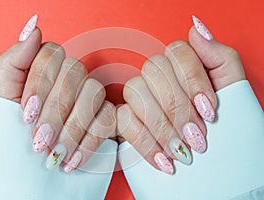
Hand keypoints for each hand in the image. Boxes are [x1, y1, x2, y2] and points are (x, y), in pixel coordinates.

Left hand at [0, 15, 115, 171]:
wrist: (35, 158)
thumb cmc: (20, 127)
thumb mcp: (7, 97)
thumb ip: (12, 62)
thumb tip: (33, 31)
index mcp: (49, 65)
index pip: (51, 54)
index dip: (38, 83)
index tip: (27, 113)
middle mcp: (73, 73)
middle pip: (73, 73)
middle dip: (54, 110)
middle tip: (39, 139)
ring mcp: (94, 91)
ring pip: (92, 93)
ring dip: (72, 127)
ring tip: (54, 152)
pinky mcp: (109, 113)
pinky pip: (107, 119)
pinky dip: (88, 142)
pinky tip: (72, 159)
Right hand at [117, 16, 244, 173]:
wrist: (213, 163)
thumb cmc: (223, 124)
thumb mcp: (230, 89)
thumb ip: (220, 56)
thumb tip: (196, 29)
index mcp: (181, 64)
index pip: (177, 51)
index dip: (193, 80)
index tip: (209, 110)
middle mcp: (155, 74)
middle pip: (153, 69)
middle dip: (178, 106)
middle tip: (197, 135)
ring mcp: (136, 94)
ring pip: (135, 91)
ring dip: (161, 124)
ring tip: (181, 150)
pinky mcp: (122, 117)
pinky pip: (124, 119)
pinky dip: (146, 141)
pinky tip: (163, 158)